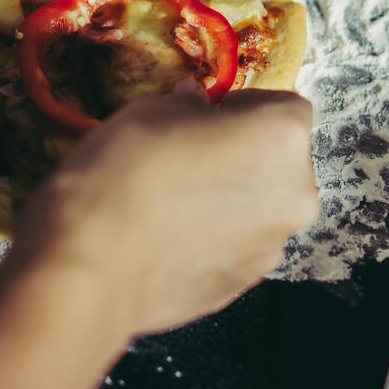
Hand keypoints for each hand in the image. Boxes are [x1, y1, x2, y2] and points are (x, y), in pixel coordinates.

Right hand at [12, 90, 319, 337]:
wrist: (91, 265)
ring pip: (261, 208)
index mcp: (284, 138)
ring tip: (175, 203)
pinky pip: (238, 247)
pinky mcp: (245, 286)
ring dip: (233, 198)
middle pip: (281, 163)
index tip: (208, 114)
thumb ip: (188, 104)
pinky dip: (216, 238)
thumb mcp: (150, 110)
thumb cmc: (126, 170)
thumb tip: (197, 102)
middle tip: (191, 157)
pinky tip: (169, 238)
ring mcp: (273, 247)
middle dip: (246, 155)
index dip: (246, 105)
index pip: (286, 106)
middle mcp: (297, 194)